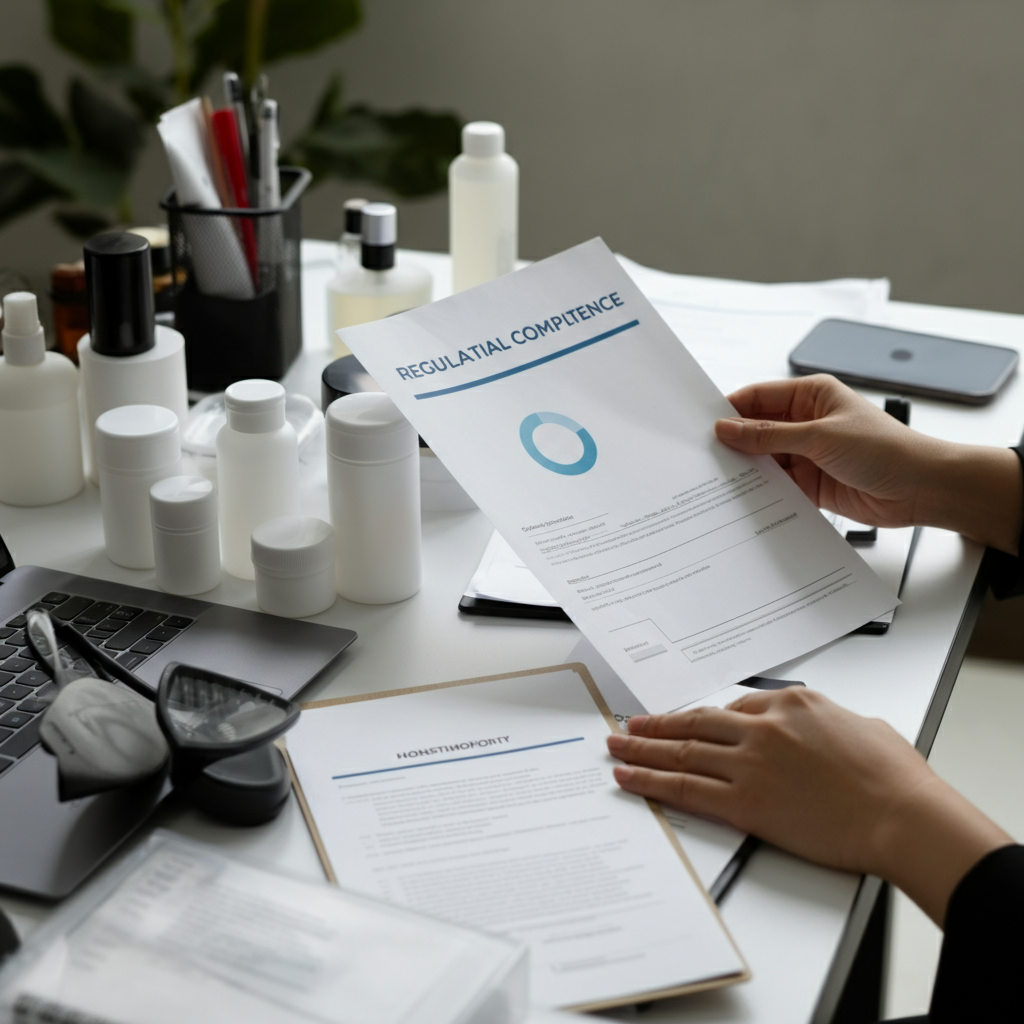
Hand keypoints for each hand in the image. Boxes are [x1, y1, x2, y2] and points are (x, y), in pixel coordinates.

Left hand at [607, 687, 1011, 924]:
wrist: (902, 816)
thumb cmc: (894, 779)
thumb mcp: (864, 727)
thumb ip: (830, 722)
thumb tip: (822, 730)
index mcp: (792, 704)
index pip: (735, 708)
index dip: (704, 720)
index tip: (686, 723)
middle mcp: (763, 728)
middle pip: (696, 723)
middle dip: (657, 726)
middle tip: (630, 727)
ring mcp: (749, 763)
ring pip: (682, 751)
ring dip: (643, 750)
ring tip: (617, 748)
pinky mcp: (745, 801)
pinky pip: (686, 788)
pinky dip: (652, 781)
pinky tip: (630, 778)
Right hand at [714, 375, 1020, 553]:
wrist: (921, 489)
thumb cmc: (887, 450)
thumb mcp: (820, 437)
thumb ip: (769, 435)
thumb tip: (728, 429)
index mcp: (811, 395)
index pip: (758, 398)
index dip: (730, 410)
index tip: (702, 425)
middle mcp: (806, 423)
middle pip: (757, 430)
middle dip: (734, 443)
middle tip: (703, 456)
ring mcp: (807, 454)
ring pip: (764, 459)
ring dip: (747, 470)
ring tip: (718, 479)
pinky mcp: (810, 483)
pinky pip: (776, 485)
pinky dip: (761, 491)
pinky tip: (743, 497)